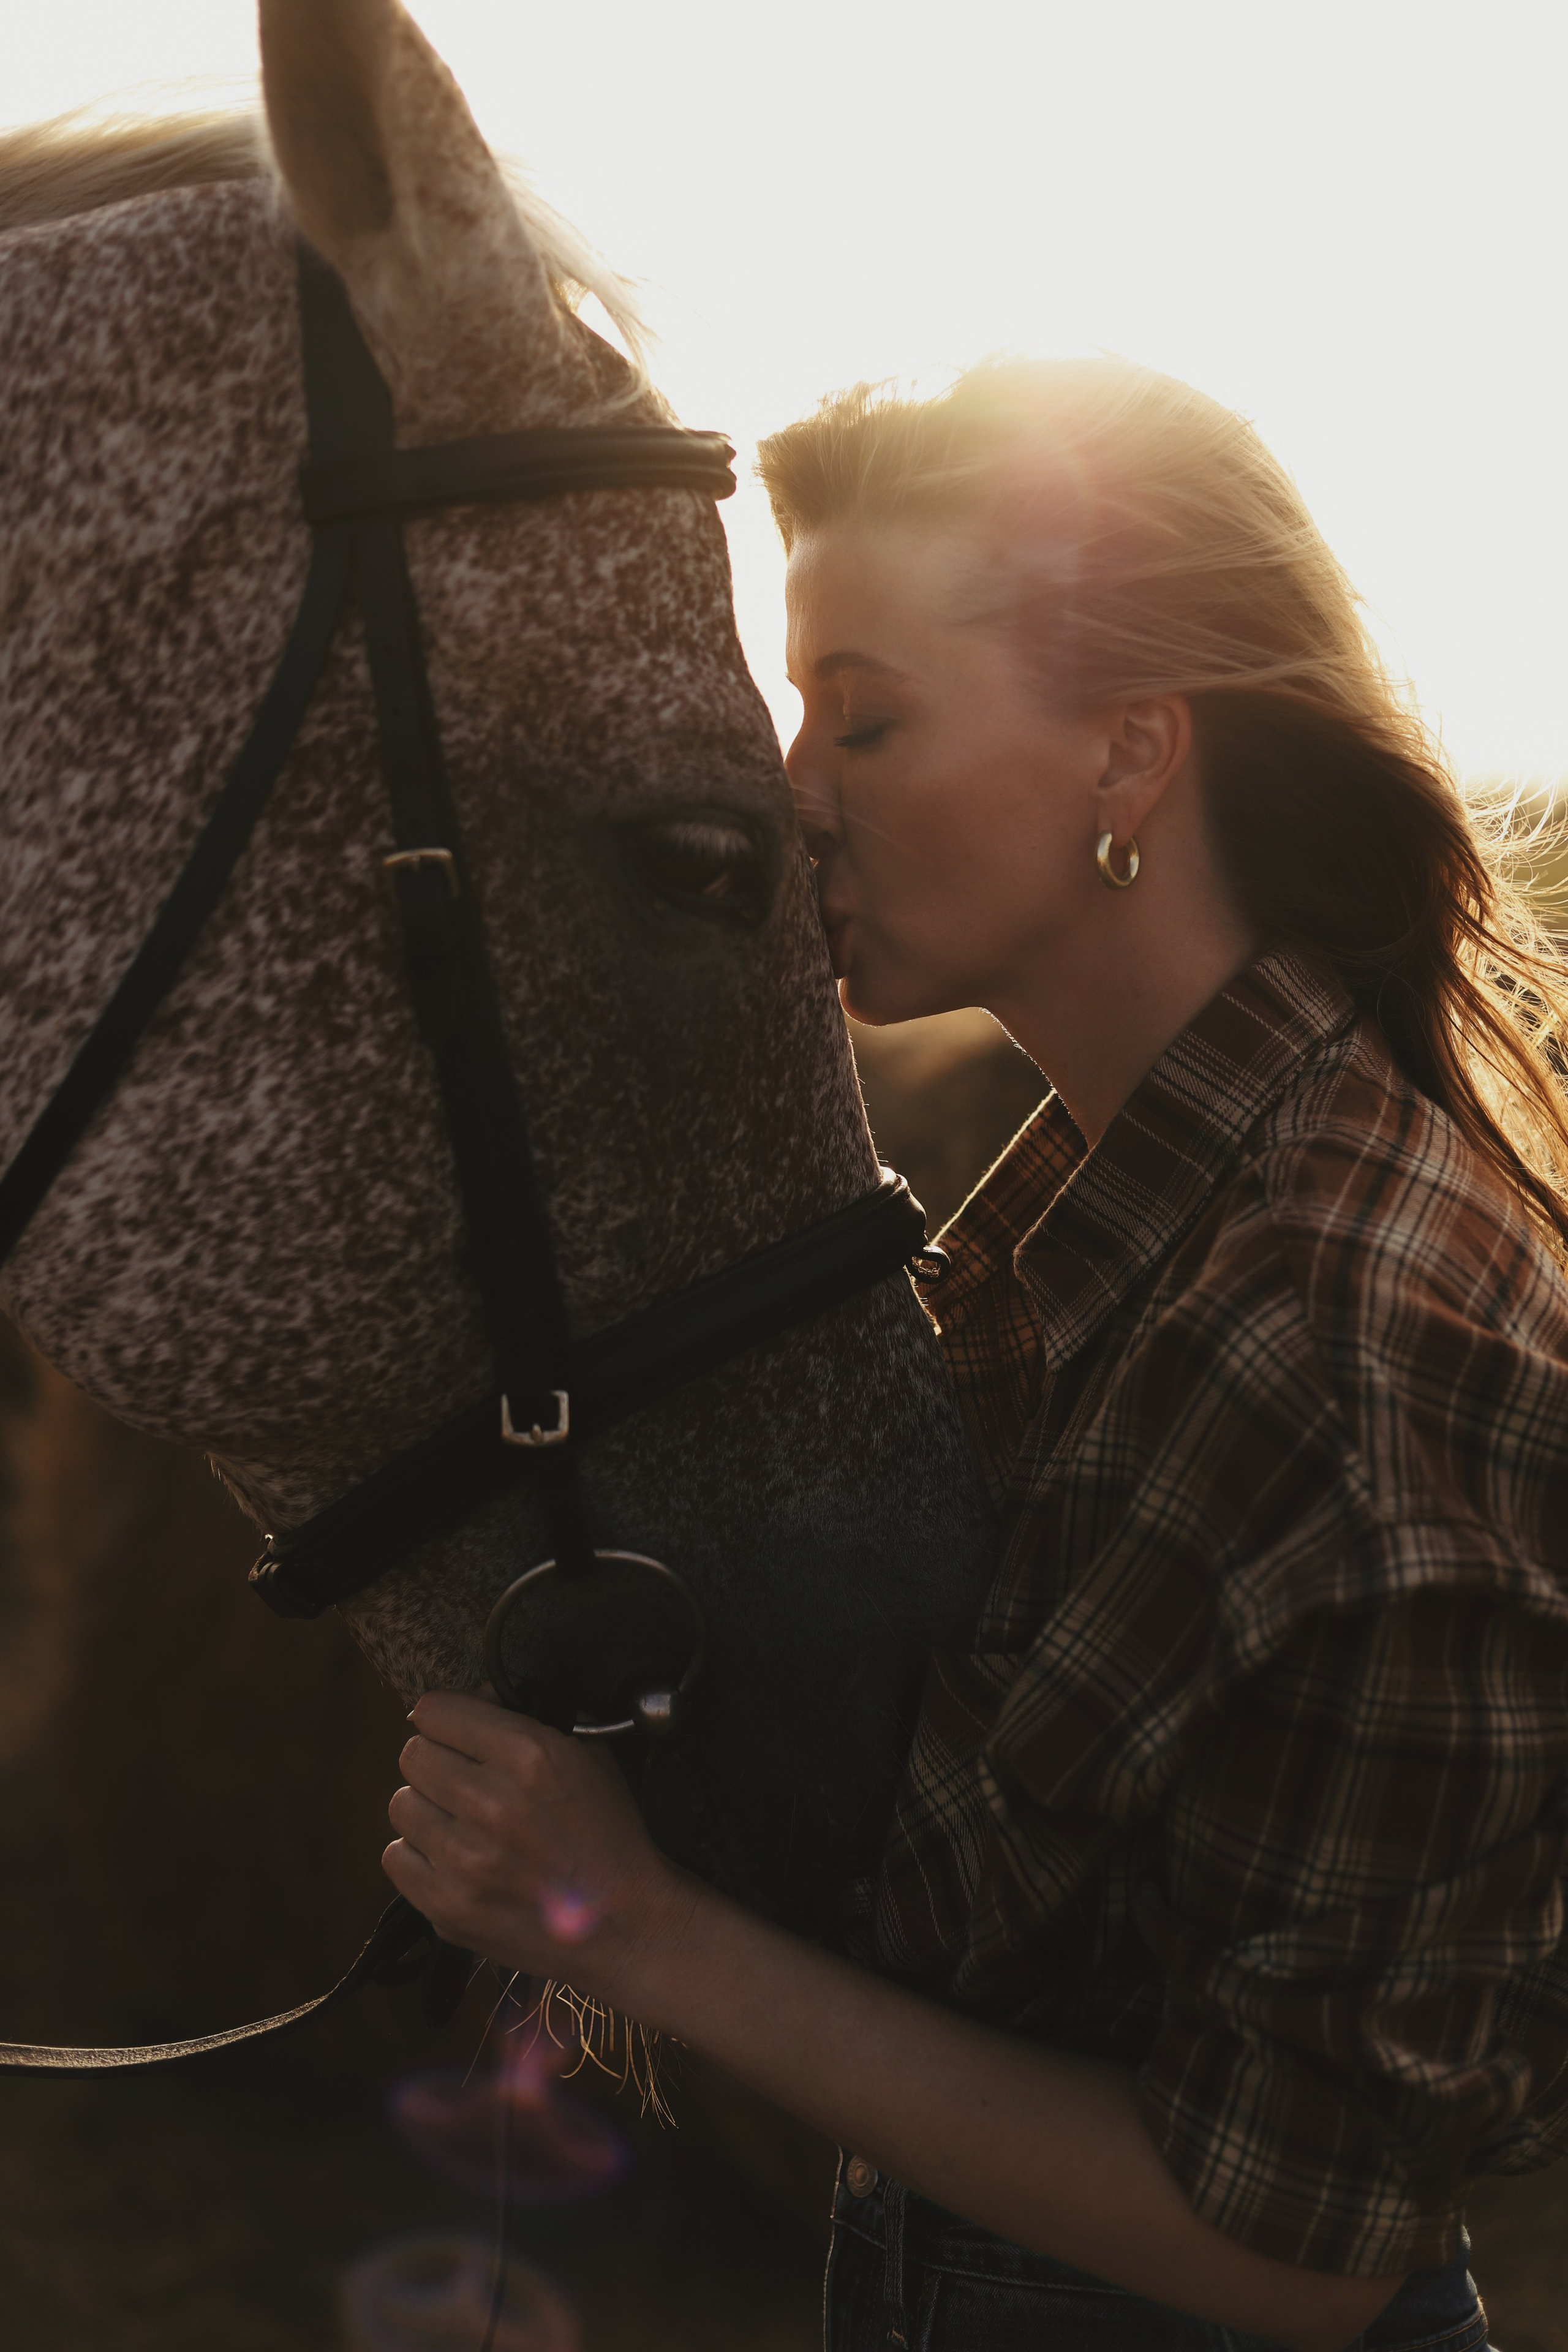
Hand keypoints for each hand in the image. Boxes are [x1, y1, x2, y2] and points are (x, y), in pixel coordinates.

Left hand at [382, 1691, 695, 2006]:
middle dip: (438, 1760)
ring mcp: (464, 1860)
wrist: (624, 1924)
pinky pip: (396, 1857)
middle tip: (464, 1779)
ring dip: (428, 1808)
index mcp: (528, 1755)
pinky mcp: (447, 1907)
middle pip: (413, 1755)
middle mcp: (490, 1803)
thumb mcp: (587, 1754)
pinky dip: (420, 1855)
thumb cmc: (608, 1834)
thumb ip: (528, 1716)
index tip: (455, 1730)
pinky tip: (454, 1857)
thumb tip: (475, 1698)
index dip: (446, 1717)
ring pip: (401, 1804)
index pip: (434, 1710)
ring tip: (462, 1822)